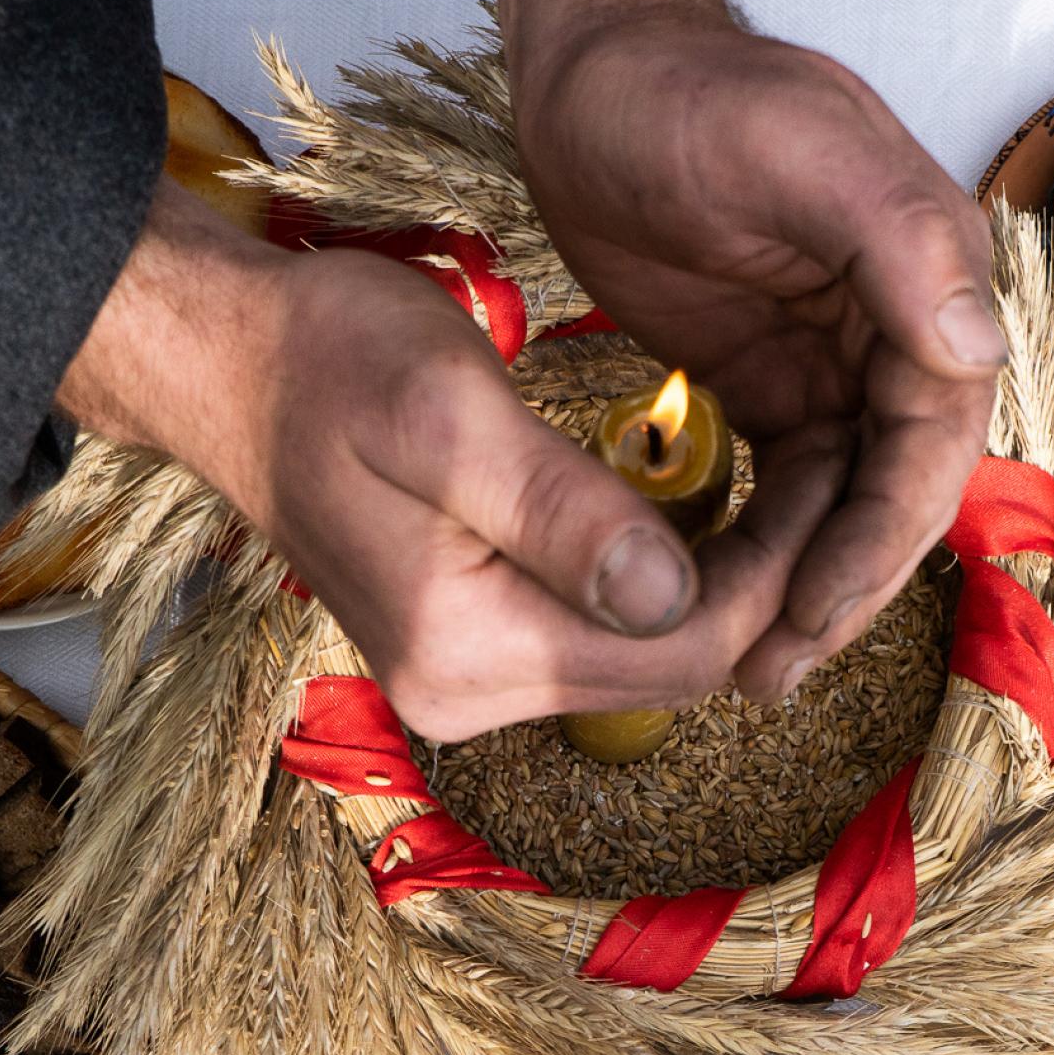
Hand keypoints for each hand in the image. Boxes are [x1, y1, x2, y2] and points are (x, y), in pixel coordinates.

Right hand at [57, 182, 829, 739]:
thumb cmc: (325, 359)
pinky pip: (601, 636)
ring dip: (717, 587)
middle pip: (670, 673)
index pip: (677, 655)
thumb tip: (670, 594)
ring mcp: (465, 680)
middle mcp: (464, 695)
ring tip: (774, 485)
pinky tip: (693, 509)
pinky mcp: (469, 647)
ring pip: (644, 659)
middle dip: (758, 588)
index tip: (825, 480)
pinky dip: (661, 582)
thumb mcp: (448, 410)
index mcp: (464, 648)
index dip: (771, 580)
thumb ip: (560, 509)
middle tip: (820, 477)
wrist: (227, 365)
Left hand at [501, 0, 1004, 700]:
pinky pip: (788, 490)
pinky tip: (727, 609)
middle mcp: (897, 330)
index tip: (822, 606)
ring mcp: (835, 362)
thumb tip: (974, 352)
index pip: (934, 435)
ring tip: (751, 670)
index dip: (887, 533)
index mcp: (926, 280)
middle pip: (895, 490)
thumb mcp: (794, 149)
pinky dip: (766, 551)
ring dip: (807, 587)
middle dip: (846, 587)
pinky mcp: (774, 383)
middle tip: (776, 670)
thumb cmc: (688, 92)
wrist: (591, 76)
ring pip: (843, 505)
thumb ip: (894, 240)